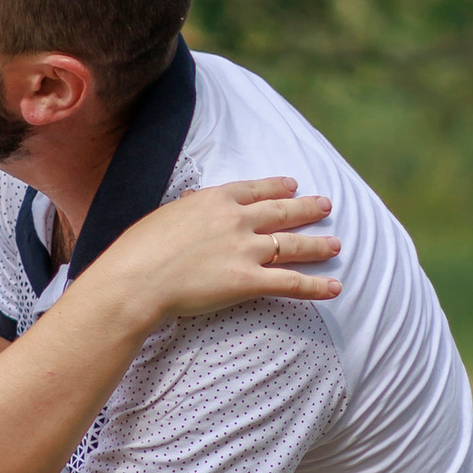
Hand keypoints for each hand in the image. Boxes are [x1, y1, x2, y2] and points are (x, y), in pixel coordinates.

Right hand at [85, 176, 340, 328]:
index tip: (292, 184)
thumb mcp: (163, 216)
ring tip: (336, 245)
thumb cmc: (138, 251)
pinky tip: (336, 287)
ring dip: (318, 245)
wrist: (136, 280)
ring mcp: (246, 250)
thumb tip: (192, 199)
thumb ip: (186, 208)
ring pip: (293, 245)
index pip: (255, 189)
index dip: (277, 186)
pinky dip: (317, 286)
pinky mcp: (249, 281)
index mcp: (214, 200)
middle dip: (307, 208)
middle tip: (326, 205)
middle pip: (282, 211)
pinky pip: (292, 283)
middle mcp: (236, 220)